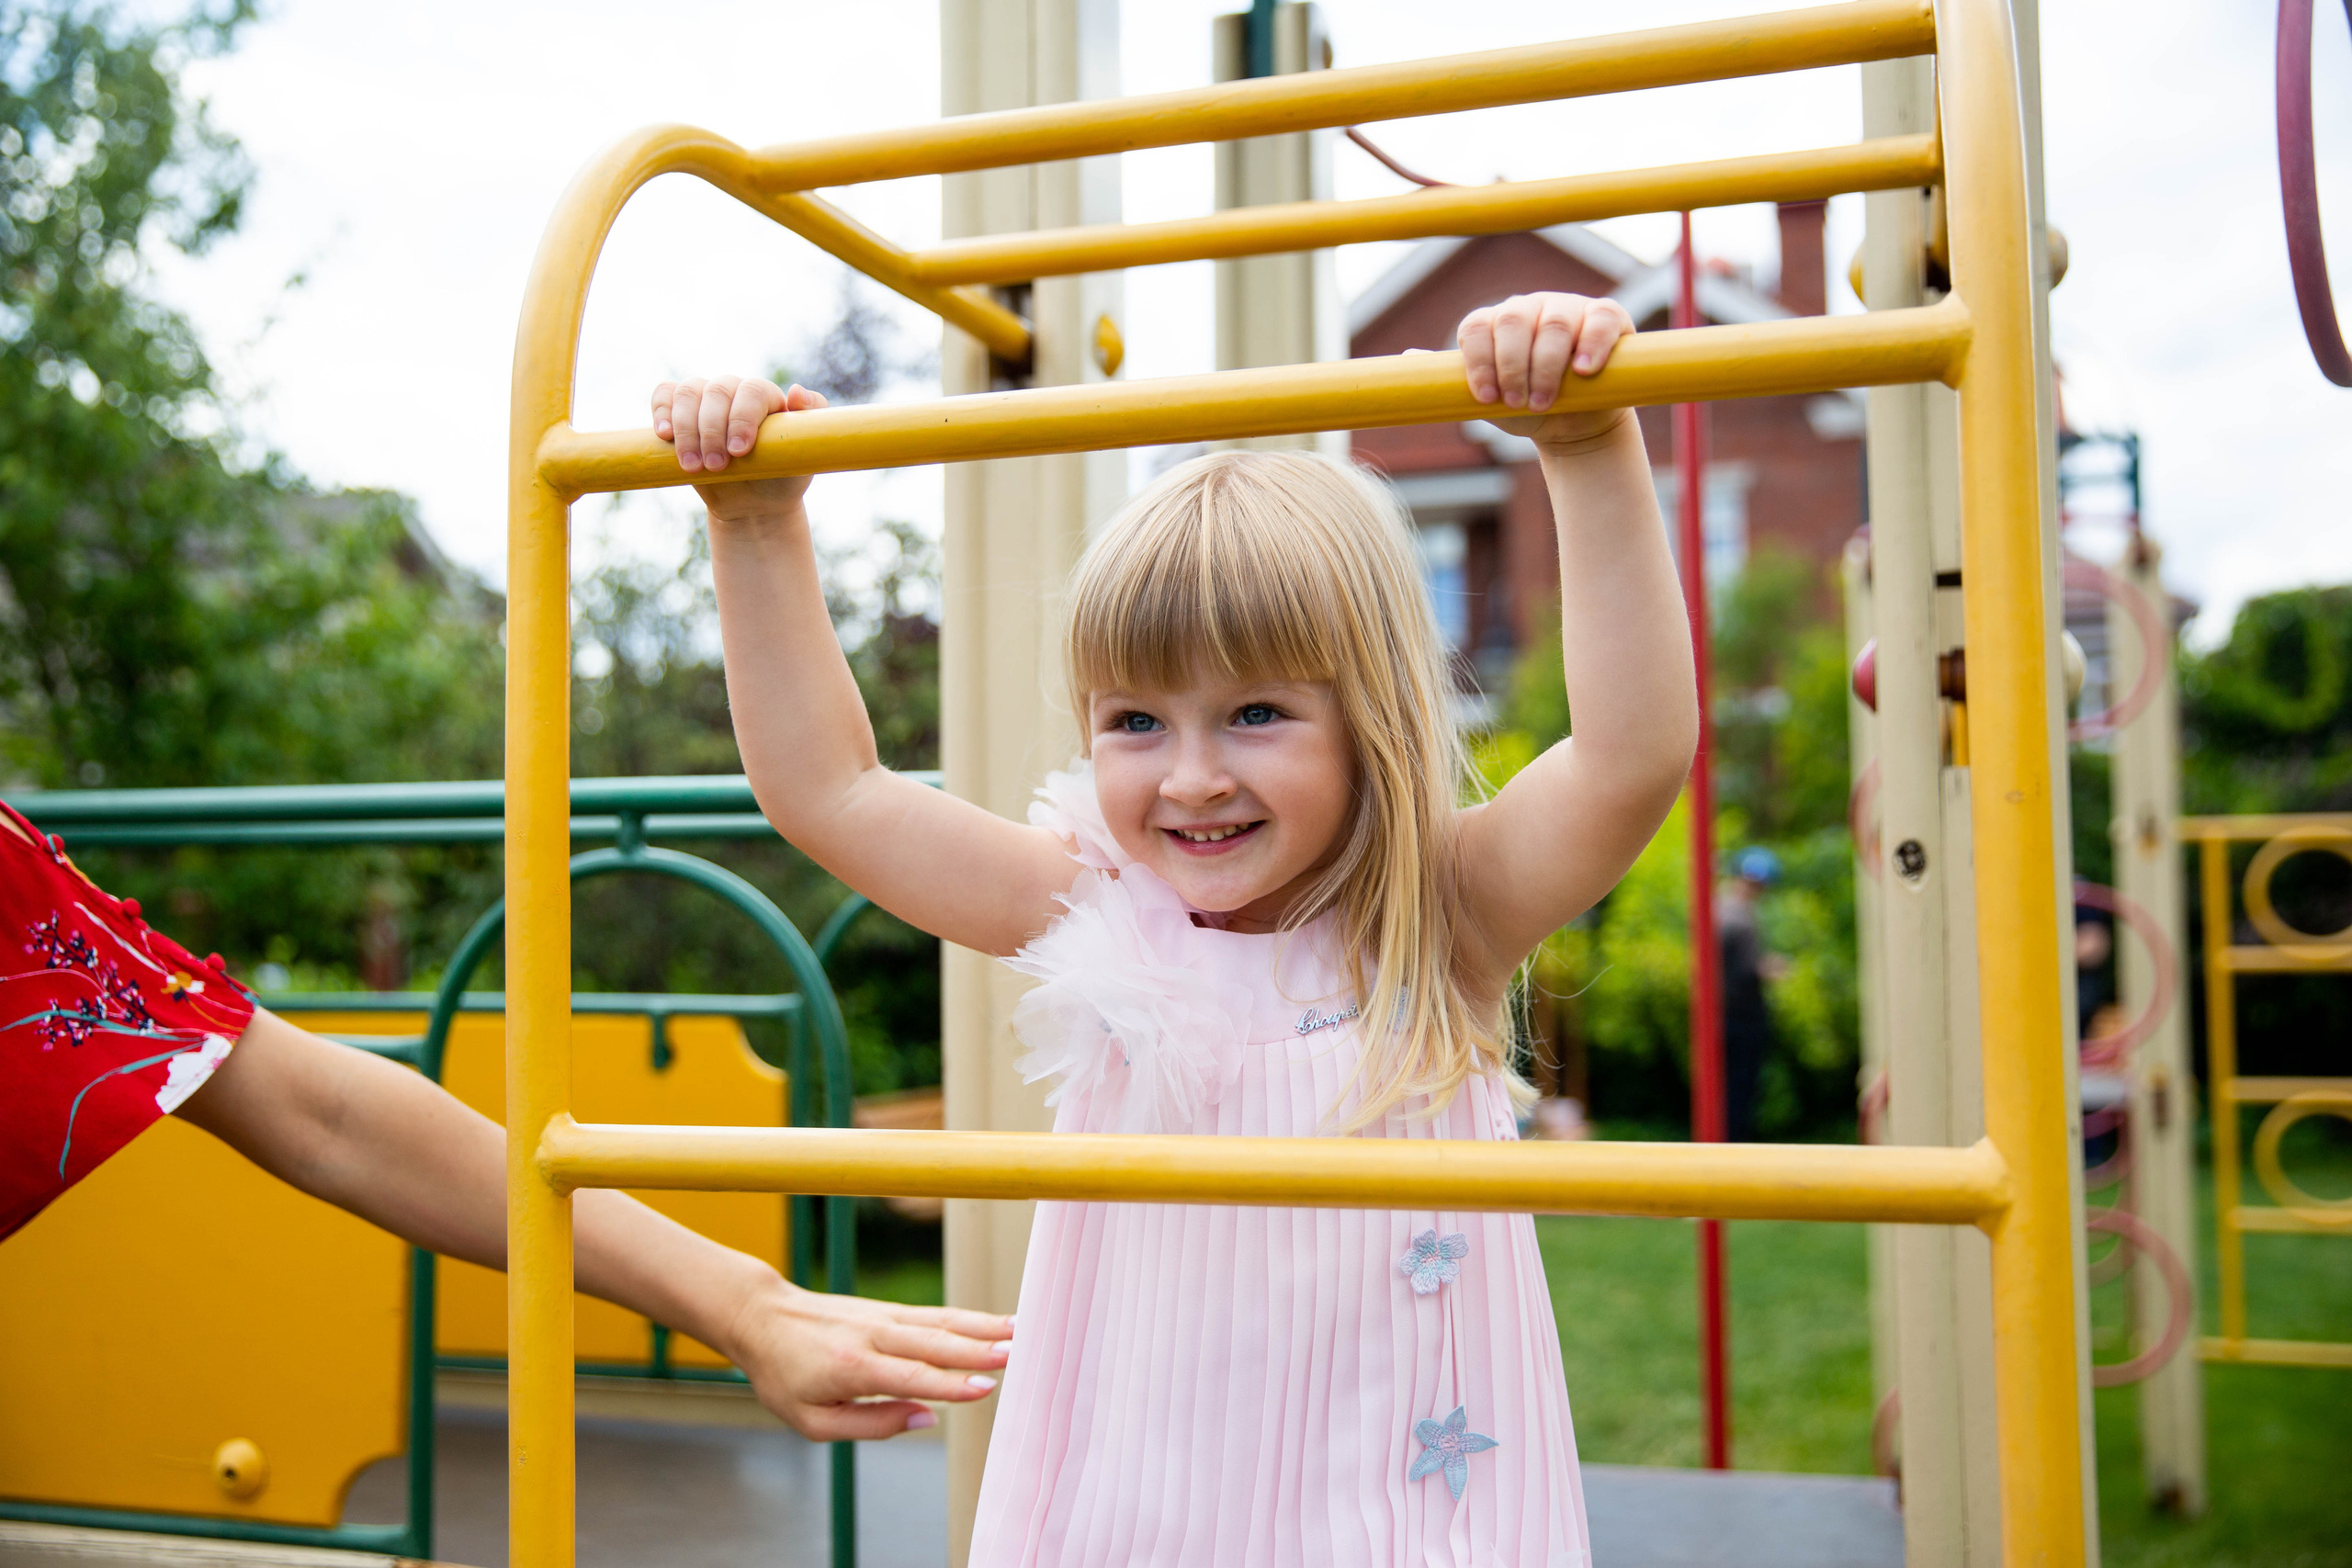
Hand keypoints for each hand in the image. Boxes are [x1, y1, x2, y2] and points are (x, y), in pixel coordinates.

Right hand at [652, 375, 829, 522]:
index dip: (742, 418)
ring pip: (687, 394)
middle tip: (716, 467)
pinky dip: (661, 411)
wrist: (753, 501)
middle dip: (712, 431)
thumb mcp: (805, 455)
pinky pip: (664, 396)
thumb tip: (796, 391)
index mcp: (765, 396)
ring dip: (686, 430)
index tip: (740, 452)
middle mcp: (734, 390)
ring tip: (692, 466)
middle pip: (716, 392)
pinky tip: (664, 435)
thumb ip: (812, 419)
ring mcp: (705, 399)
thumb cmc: (782, 476)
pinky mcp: (680, 411)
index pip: (751, 392)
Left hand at [725, 1276, 1014, 1440]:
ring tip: (1019, 1332)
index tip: (985, 1387)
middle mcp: (873, 1335)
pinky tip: (994, 1323)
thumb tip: (926, 1420)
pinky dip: (968, 1318)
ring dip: (982, 1328)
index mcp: (853, 1367)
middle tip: (1016, 1355)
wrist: (763, 1317)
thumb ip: (871, 1424)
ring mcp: (883, 1317)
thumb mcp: (812, 1421)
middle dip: (977, 1350)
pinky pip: (934, 1315)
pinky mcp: (889, 1309)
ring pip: (940, 1322)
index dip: (949, 1384)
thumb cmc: (784, 1375)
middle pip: (933, 1343)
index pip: (909, 1377)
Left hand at [1456, 292, 1635, 445]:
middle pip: (1512, 320)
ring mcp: (1567, 308)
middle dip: (1511, 365)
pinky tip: (1584, 370)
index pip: (1476, 327)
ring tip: (1545, 400)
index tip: (1486, 397)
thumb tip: (1407, 357)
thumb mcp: (1488, 398)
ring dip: (1546, 366)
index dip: (1478, 361)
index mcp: (1495, 323)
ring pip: (1553, 323)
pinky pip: (1599, 319)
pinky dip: (1592, 344)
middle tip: (1517, 402)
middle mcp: (1529, 308)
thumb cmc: (1527, 406)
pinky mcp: (1606, 316)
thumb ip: (1453, 379)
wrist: (1575, 424)